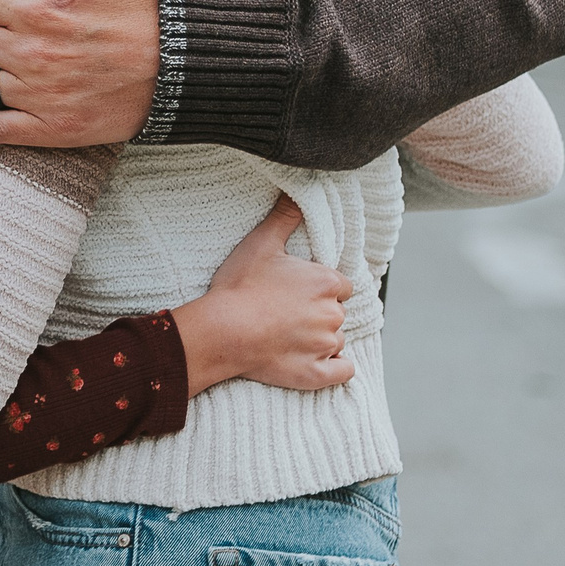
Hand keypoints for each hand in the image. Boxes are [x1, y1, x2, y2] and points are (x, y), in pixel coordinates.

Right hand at [174, 196, 356, 394]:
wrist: (221, 330)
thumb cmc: (240, 285)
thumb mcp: (261, 242)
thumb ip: (285, 216)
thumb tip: (296, 192)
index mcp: (327, 282)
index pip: (340, 285)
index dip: (320, 288)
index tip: (299, 291)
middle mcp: (332, 313)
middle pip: (337, 312)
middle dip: (319, 312)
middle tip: (288, 313)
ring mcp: (325, 345)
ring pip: (336, 340)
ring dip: (321, 339)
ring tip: (290, 335)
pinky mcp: (315, 373)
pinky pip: (343, 372)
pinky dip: (336, 367)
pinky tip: (322, 361)